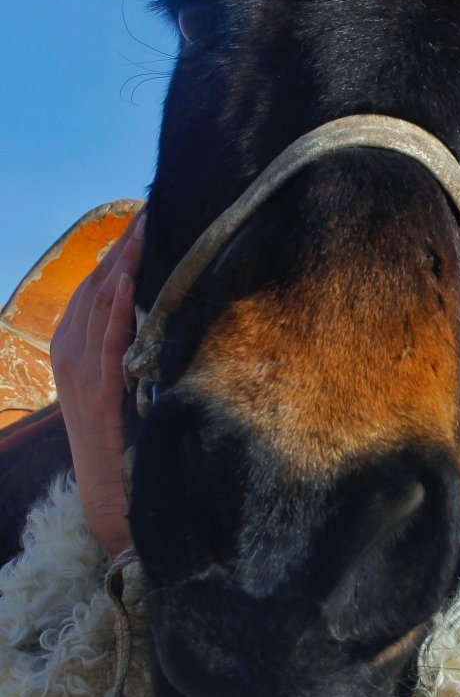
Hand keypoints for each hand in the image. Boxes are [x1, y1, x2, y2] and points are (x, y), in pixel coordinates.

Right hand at [49, 210, 143, 559]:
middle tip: (152, 209)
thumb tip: (155, 311)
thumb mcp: (117, 380)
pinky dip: (117, 305)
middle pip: (96, 283)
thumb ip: (125, 346)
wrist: (105, 488)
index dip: (118, 250)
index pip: (94, 284)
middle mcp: (68, 350)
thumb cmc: (120, 435)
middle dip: (124, 245)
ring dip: (124, 262)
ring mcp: (78, 368)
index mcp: (70, 345)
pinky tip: (130, 279)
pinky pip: (107, 338)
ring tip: (146, 227)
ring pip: (100, 302)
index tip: (144, 218)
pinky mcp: (98, 387)